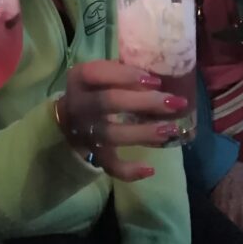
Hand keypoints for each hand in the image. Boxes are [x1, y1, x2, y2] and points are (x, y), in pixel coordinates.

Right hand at [57, 59, 187, 180]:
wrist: (68, 121)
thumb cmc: (94, 89)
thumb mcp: (101, 75)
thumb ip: (123, 72)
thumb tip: (159, 75)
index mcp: (79, 78)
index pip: (97, 73)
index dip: (126, 75)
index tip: (155, 80)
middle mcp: (78, 104)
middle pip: (109, 102)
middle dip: (144, 102)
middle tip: (173, 102)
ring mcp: (84, 131)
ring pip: (111, 134)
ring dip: (142, 133)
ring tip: (170, 130)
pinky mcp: (92, 154)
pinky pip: (109, 165)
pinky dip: (128, 170)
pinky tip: (150, 169)